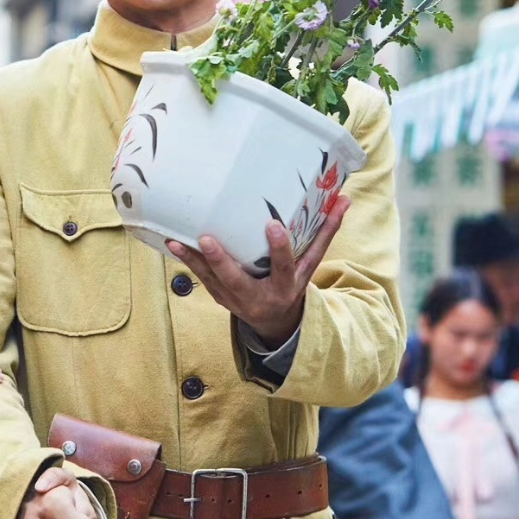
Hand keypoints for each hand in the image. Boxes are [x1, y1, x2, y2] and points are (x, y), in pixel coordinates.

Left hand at [167, 196, 350, 345]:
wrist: (276, 320)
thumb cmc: (293, 282)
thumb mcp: (311, 263)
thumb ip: (325, 232)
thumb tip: (345, 198)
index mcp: (285, 286)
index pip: (284, 266)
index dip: (279, 248)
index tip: (273, 225)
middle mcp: (259, 296)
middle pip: (238, 279)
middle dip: (221, 261)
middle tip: (207, 238)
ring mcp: (235, 299)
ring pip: (212, 280)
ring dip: (193, 260)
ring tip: (176, 240)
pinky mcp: (219, 296)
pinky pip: (201, 278)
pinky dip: (188, 262)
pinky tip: (173, 243)